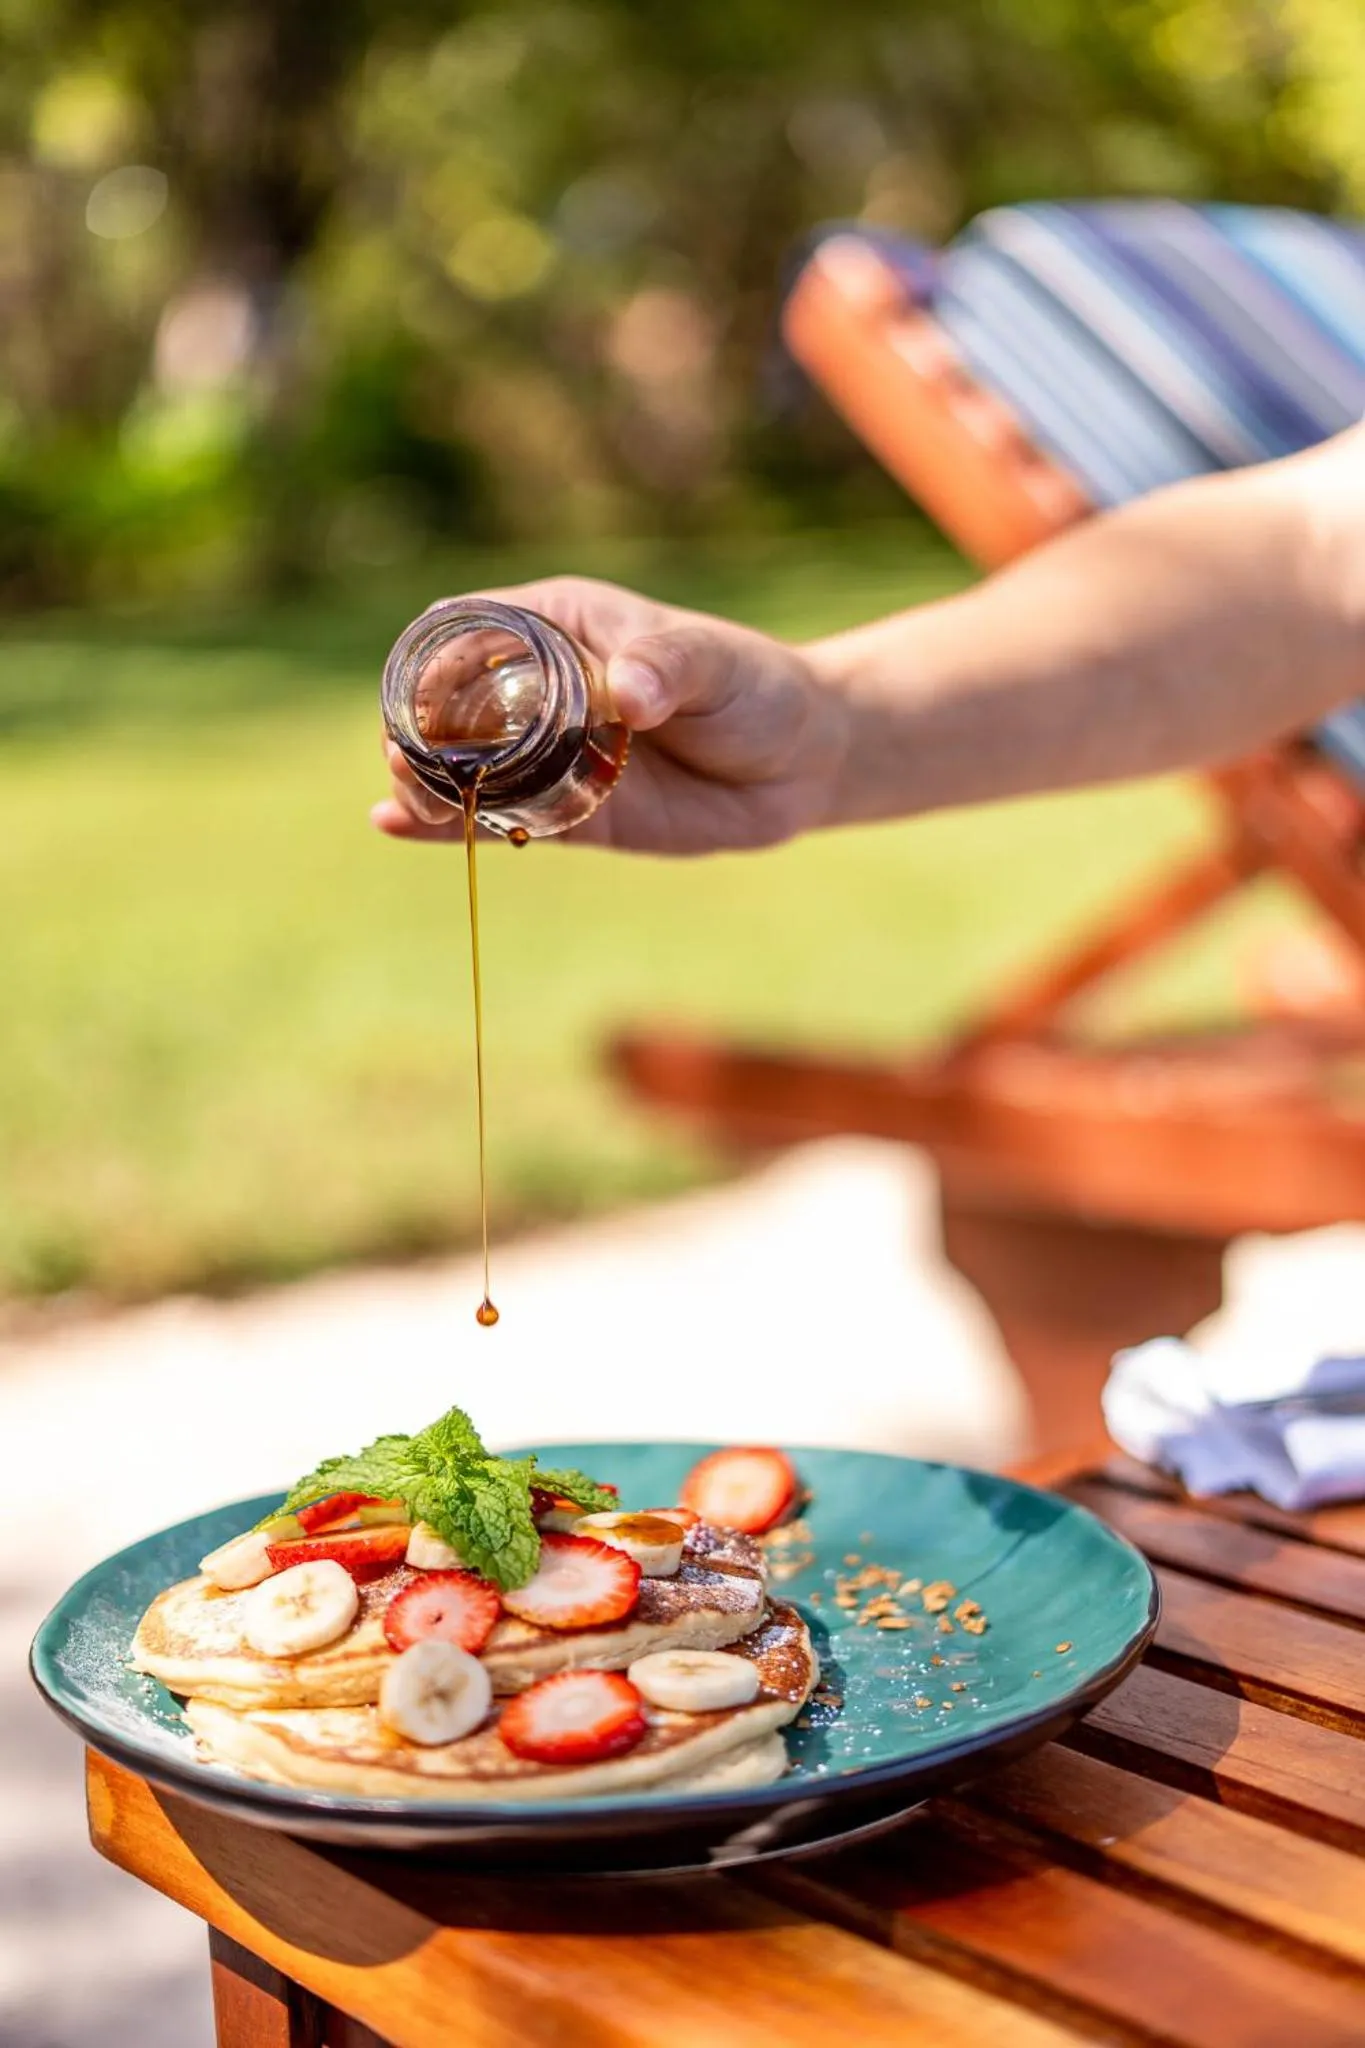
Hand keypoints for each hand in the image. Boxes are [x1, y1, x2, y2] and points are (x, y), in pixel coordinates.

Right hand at [371, 576, 847, 854]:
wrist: (804, 763)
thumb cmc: (757, 688)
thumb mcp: (716, 664)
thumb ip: (670, 666)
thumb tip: (630, 693)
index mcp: (559, 624)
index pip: (472, 631)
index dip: (431, 659)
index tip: (416, 694)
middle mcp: (540, 688)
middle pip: (450, 704)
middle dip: (419, 730)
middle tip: (408, 761)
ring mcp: (550, 756)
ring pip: (465, 767)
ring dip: (425, 781)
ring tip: (405, 800)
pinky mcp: (568, 815)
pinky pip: (498, 819)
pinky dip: (446, 825)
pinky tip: (396, 826)